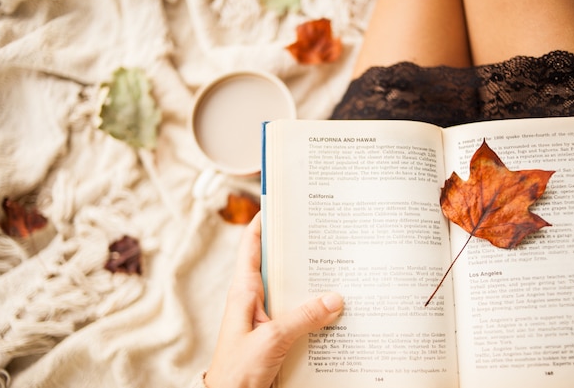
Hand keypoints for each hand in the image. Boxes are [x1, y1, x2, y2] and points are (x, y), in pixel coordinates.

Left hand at [205, 213, 342, 387]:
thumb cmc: (237, 370)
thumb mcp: (272, 339)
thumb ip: (303, 317)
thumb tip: (334, 298)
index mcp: (244, 291)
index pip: (251, 247)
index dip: (261, 223)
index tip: (278, 204)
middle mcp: (254, 299)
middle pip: (276, 265)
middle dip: (297, 250)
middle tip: (321, 233)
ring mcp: (266, 317)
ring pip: (290, 290)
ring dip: (309, 282)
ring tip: (337, 267)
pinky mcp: (276, 335)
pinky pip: (298, 314)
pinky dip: (314, 309)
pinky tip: (334, 309)